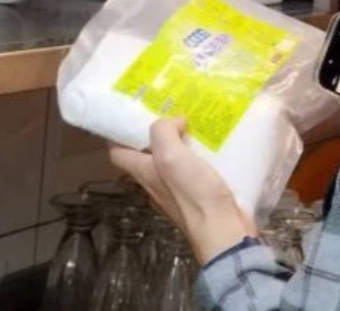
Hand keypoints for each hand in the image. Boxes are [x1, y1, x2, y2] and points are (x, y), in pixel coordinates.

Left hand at [110, 118, 257, 263]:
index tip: (132, 114)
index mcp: (144, 173)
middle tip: (172, 111)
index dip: (119, 133)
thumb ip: (164, 132)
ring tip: (196, 122)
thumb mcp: (171, 156)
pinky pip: (195, 169)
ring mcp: (178, 190)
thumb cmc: (193, 194)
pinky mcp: (200, 194)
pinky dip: (201, 155)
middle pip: (146, 155)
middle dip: (156, 133)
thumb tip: (174, 121)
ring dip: (181, 142)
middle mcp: (156, 182)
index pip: (117, 153)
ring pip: (172, 161)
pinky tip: (215, 145)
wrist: (222, 229)